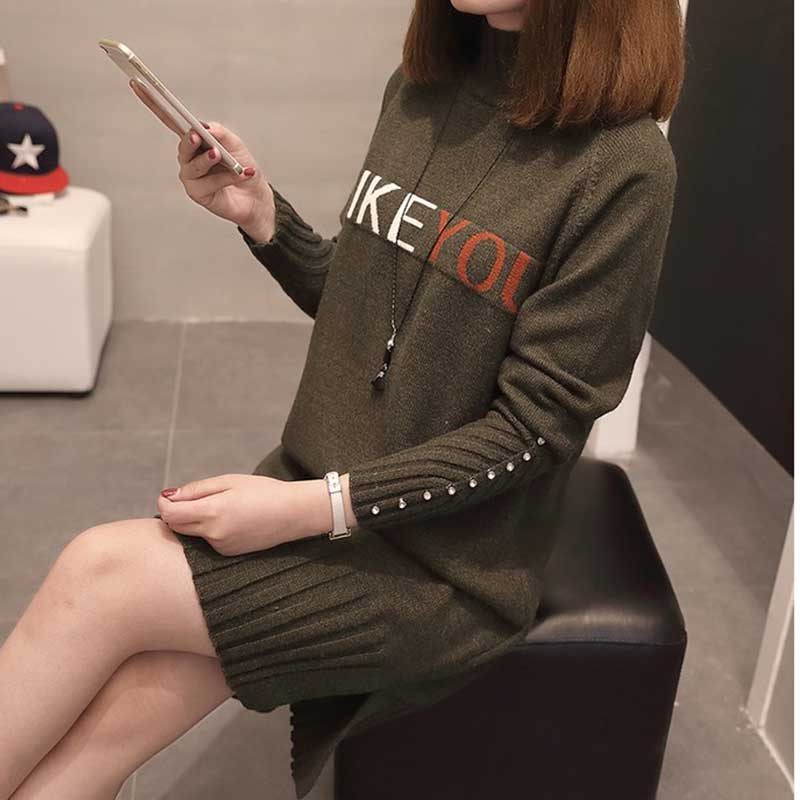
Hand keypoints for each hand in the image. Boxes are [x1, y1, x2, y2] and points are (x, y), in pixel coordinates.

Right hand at [129, 79, 276, 240]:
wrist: (256, 196)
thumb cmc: (243, 168)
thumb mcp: (235, 144)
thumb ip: (220, 133)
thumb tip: (204, 127)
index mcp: (194, 141)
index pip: (171, 121)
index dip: (154, 104)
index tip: (138, 84)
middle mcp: (189, 159)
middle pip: (183, 147)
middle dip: (189, 141)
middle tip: (197, 136)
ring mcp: (191, 178)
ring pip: (194, 166)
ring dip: (208, 160)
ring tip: (219, 155)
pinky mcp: (198, 195)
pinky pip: (209, 183)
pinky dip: (226, 177)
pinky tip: (240, 174)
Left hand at [155, 473, 332, 555]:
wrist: (294, 513)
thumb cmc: (264, 491)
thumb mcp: (230, 481)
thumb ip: (197, 489)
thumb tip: (169, 496)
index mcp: (212, 512)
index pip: (170, 514)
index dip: (164, 503)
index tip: (169, 495)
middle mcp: (213, 534)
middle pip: (176, 526)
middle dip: (175, 513)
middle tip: (188, 498)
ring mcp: (221, 547)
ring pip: (192, 534)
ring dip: (193, 521)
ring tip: (218, 506)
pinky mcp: (229, 553)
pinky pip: (208, 541)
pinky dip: (209, 530)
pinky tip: (230, 519)